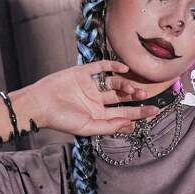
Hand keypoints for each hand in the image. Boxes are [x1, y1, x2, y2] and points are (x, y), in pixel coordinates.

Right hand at [20, 60, 160, 137]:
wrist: (40, 104)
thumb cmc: (61, 119)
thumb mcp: (88, 127)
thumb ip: (110, 126)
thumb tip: (130, 124)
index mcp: (98, 115)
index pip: (123, 114)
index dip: (139, 113)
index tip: (154, 111)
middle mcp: (96, 101)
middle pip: (122, 98)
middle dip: (135, 98)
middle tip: (146, 96)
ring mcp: (90, 86)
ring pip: (114, 83)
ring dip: (126, 84)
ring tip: (135, 88)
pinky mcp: (83, 73)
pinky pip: (101, 67)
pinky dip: (113, 66)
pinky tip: (124, 69)